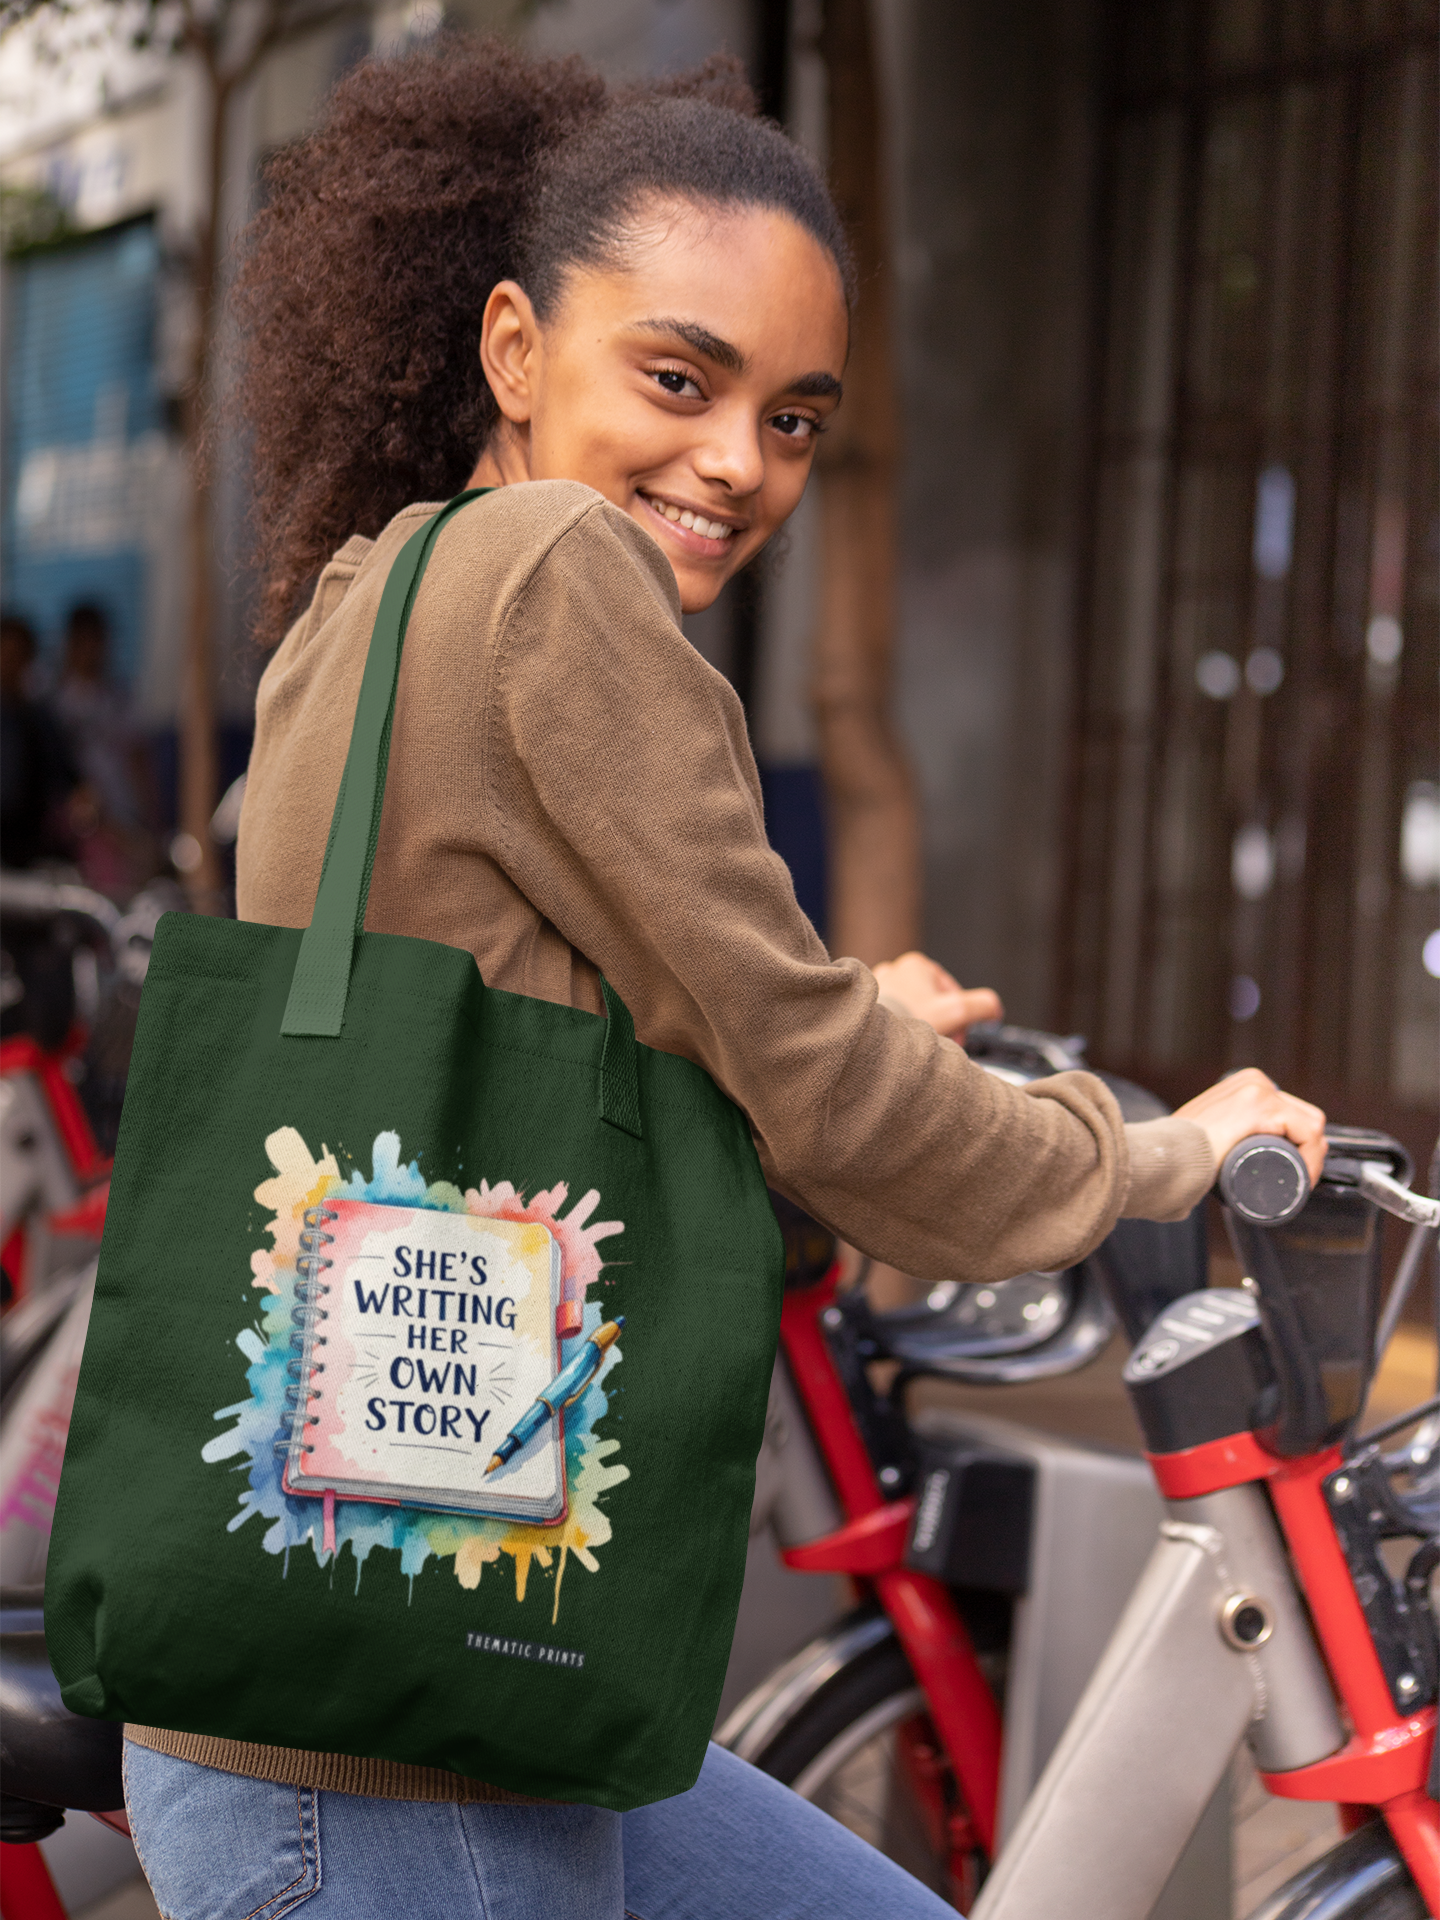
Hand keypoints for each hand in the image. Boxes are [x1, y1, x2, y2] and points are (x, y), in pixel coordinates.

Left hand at [872, 951, 1003, 1040]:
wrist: (866, 1039)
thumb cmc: (909, 1021)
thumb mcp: (957, 1012)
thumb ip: (983, 1006)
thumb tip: (994, 1009)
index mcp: (916, 964)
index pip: (951, 993)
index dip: (960, 1018)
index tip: (957, 1037)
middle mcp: (893, 970)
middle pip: (932, 1004)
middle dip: (941, 1026)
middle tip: (940, 1045)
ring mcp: (876, 988)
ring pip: (913, 1013)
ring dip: (923, 1030)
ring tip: (920, 1048)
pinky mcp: (865, 1007)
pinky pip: (893, 1020)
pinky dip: (902, 1033)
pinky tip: (903, 1047)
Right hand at [1173, 1068, 1326, 1184]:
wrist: (1167, 1157)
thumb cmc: (1181, 1153)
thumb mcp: (1207, 1131)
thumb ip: (1216, 1132)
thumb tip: (1218, 1154)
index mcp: (1246, 1084)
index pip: (1290, 1114)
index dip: (1298, 1145)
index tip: (1290, 1174)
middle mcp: (1256, 1081)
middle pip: (1303, 1119)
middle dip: (1306, 1151)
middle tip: (1294, 1181)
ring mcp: (1260, 1091)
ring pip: (1311, 1126)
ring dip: (1312, 1157)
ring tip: (1297, 1183)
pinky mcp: (1263, 1106)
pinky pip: (1308, 1132)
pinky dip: (1313, 1158)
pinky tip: (1303, 1177)